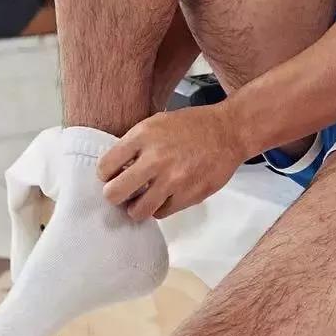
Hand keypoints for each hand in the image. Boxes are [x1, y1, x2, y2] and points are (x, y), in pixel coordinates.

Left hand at [97, 105, 244, 221]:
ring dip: (137, 206)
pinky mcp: (188, 195)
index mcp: (144, 135)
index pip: (105, 167)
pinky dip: (160, 207)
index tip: (113, 176)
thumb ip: (135, 144)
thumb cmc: (192, 125)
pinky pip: (160, 213)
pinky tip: (166, 194)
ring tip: (144, 198)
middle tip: (124, 192)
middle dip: (116, 195)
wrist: (230, 131)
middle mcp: (155, 158)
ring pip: (136, 211)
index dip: (107, 174)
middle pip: (114, 194)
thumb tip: (113, 170)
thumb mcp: (158, 122)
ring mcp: (173, 179)